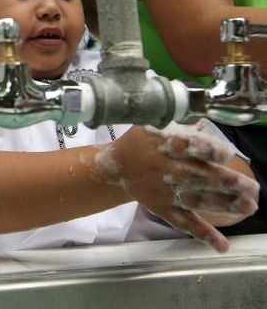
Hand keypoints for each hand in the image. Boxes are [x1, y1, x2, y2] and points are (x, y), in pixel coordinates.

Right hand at [98, 122, 258, 252]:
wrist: (116, 166)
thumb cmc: (141, 142)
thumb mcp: (154, 126)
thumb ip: (182, 128)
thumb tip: (207, 124)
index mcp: (166, 146)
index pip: (188, 146)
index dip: (207, 149)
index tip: (225, 153)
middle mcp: (168, 170)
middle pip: (200, 176)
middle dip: (227, 182)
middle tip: (252, 188)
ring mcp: (166, 192)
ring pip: (197, 199)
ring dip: (224, 205)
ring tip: (249, 207)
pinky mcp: (163, 208)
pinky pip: (183, 222)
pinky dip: (202, 234)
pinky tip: (222, 246)